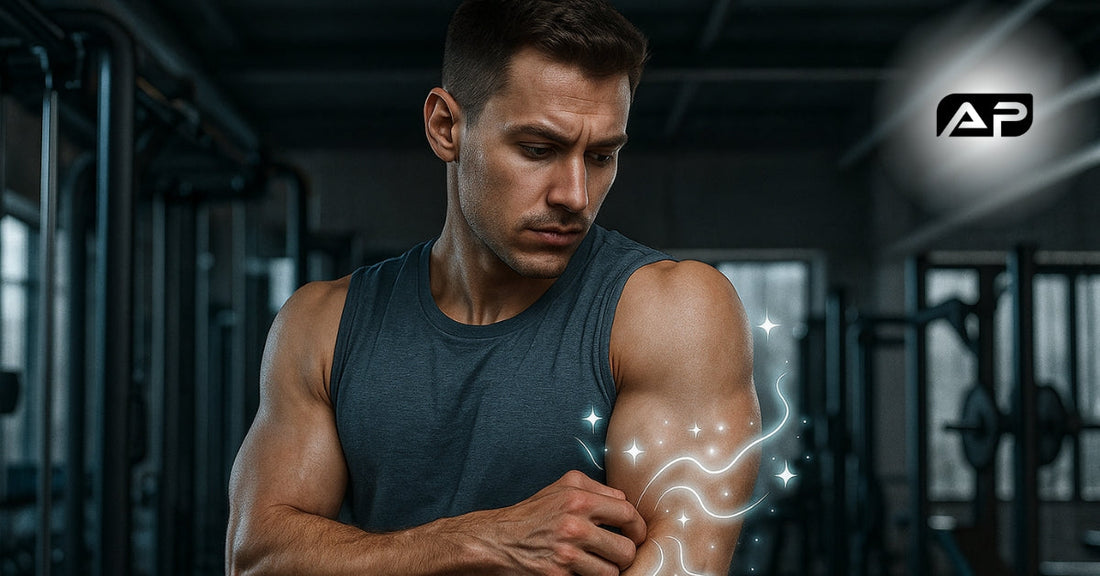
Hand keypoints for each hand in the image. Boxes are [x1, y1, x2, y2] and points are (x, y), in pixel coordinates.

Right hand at [478, 470, 646, 575]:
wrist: (496, 540)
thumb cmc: (532, 514)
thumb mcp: (562, 488)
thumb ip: (596, 490)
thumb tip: (625, 502)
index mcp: (578, 497)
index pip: (627, 513)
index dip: (637, 527)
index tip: (635, 535)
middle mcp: (574, 523)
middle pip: (626, 549)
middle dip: (625, 555)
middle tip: (617, 556)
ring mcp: (566, 552)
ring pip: (612, 572)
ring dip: (607, 571)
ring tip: (596, 565)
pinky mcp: (558, 575)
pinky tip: (580, 571)